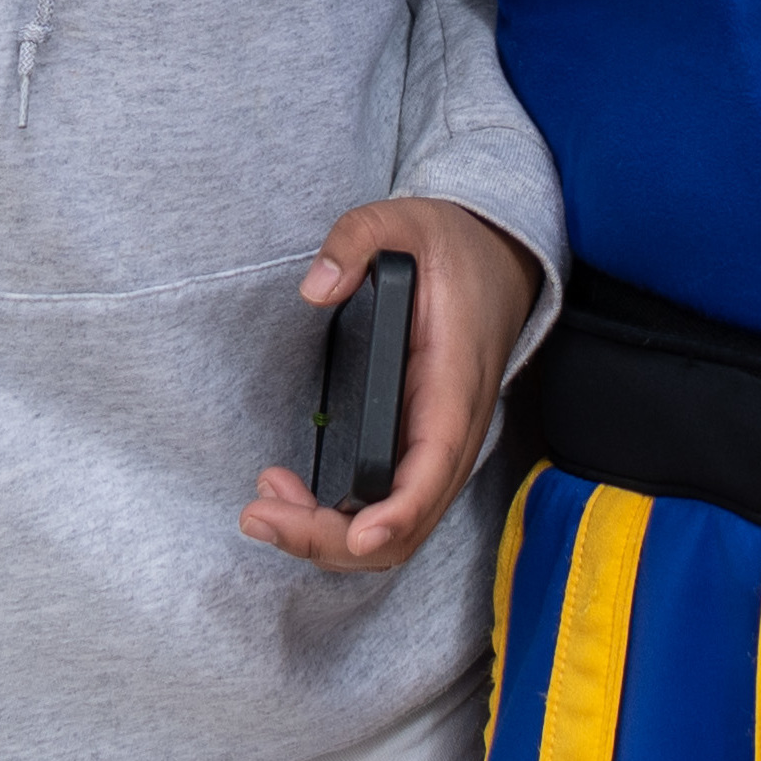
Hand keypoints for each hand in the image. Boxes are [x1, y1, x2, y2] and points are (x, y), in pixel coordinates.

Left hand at [240, 196, 536, 571]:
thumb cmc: (456, 249)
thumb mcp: (408, 220)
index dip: (398, 512)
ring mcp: (439, 450)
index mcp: (455, 383)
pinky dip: (338, 525)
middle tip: (260, 513)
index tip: (355, 536)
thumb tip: (315, 288)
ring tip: (265, 506)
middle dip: (330, 540)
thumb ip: (357, 238)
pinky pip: (387, 513)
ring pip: (394, 534)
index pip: (435, 468)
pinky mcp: (420, 453)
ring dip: (326, 539)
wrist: (500, 260)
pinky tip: (292, 497)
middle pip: (404, 527)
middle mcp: (454, 432)